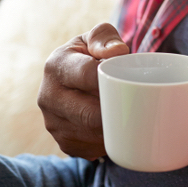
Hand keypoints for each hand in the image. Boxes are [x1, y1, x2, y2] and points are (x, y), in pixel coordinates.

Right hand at [37, 23, 129, 158]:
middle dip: (117, 112)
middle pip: (90, 113)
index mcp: (56, 65)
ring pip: (92, 135)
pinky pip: (90, 150)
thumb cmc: (92, 53)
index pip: (88, 75)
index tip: (132, 82)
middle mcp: (48, 96)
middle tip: (139, 106)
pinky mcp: (63, 142)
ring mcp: (52, 123)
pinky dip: (107, 143)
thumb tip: (117, 52)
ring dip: (114, 131)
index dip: (113, 81)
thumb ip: (105, 37)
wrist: (74, 77)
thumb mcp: (97, 37)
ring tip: (129, 117)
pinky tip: (116, 131)